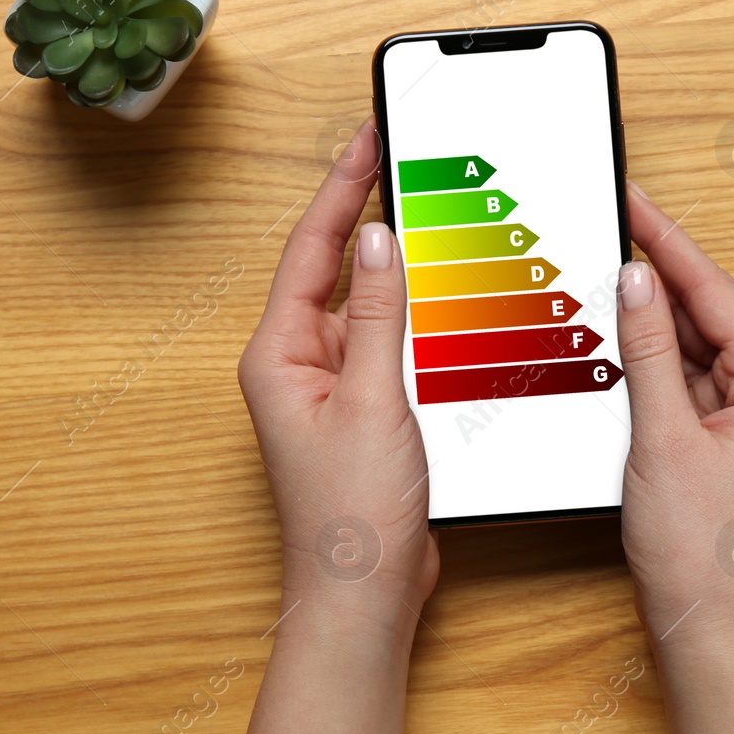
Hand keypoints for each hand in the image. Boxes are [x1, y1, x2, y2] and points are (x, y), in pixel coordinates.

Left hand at [237, 118, 437, 634]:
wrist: (365, 594)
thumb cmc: (352, 514)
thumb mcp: (373, 400)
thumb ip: (381, 317)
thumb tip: (382, 242)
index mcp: (280, 355)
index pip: (311, 249)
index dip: (342, 189)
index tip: (368, 139)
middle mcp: (300, 365)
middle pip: (338, 269)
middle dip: (371, 215)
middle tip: (405, 159)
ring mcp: (335, 388)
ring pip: (371, 307)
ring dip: (404, 268)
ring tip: (439, 216)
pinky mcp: (369, 411)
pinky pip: (393, 345)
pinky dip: (421, 318)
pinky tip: (453, 299)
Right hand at [615, 183, 733, 653]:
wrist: (706, 632)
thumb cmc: (703, 554)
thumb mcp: (663, 439)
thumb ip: (648, 353)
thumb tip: (635, 281)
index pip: (716, 295)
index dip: (669, 244)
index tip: (634, 202)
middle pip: (705, 317)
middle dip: (654, 278)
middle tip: (606, 225)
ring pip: (690, 351)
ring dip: (646, 323)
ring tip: (598, 277)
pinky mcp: (719, 443)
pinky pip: (681, 385)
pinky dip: (647, 365)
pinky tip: (612, 340)